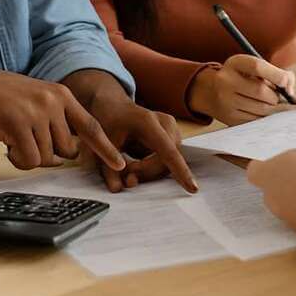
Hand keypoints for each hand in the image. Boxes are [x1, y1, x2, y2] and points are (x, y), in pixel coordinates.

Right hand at [0, 66, 124, 171]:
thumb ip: (56, 121)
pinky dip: (18, 160)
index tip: (120, 164)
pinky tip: (6, 145)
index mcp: (62, 95)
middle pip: (67, 150)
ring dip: (28, 156)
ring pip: (47, 157)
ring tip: (13, 137)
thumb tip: (68, 154)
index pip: (91, 126)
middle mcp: (54, 102)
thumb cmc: (2, 99)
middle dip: (48, 153)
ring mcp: (37, 112)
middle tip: (26, 141)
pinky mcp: (18, 124)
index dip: (106, 148)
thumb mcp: (37, 100)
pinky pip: (29, 160)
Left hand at [81, 95, 197, 193]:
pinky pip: (167, 161)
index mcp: (149, 123)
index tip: (193, 189)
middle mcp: (166, 124)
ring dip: (149, 173)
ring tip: (128, 170)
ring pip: (168, 163)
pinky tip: (136, 165)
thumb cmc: (110, 121)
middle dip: (147, 174)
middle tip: (126, 178)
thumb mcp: (103, 143)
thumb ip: (108, 168)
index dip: (180, 171)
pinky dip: (151, 169)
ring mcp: (172, 131)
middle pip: (166, 160)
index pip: (168, 151)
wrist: (115, 106)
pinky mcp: (172, 139)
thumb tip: (117, 190)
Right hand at [186, 55, 295, 125]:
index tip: (286, 82)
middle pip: (261, 92)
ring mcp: (226, 102)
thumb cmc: (240, 76)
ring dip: (274, 109)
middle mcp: (226, 81)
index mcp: (234, 64)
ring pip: (261, 109)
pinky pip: (256, 121)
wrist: (210, 90)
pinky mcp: (229, 118)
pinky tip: (267, 114)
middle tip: (281, 98)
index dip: (276, 75)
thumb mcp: (251, 67)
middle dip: (277, 97)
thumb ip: (274, 72)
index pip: (257, 67)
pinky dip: (266, 118)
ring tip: (275, 105)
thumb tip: (290, 89)